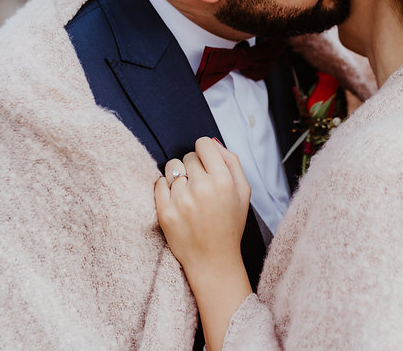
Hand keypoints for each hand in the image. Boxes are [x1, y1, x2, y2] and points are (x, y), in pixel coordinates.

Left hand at [154, 137, 251, 269]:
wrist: (213, 259)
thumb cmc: (229, 224)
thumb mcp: (243, 192)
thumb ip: (231, 162)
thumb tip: (212, 142)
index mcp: (223, 181)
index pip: (204, 144)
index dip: (204, 152)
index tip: (205, 163)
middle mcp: (202, 188)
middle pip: (188, 156)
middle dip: (193, 167)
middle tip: (200, 185)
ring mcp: (181, 200)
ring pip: (172, 167)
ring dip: (178, 176)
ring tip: (188, 192)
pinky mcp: (165, 212)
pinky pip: (159, 183)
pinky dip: (166, 188)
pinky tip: (177, 200)